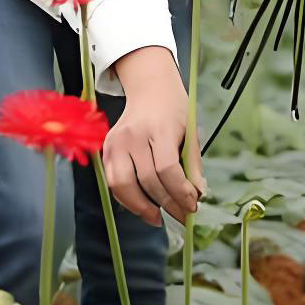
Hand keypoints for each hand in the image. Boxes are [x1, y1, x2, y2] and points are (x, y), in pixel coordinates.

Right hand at [104, 47, 201, 226]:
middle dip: (167, 204)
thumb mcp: (191, 131)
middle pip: (148, 180)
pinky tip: (141, 204)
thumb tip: (197, 194)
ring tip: (157, 217)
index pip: (167, 169)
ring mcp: (116, 142)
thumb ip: (193, 164)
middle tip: (181, 215)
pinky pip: (113, 181)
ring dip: (141, 207)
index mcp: (159, 129)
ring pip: (123, 185)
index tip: (192, 205)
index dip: (180, 193)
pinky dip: (126, 198)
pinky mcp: (107, 148)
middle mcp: (133, 135)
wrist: (150, 88)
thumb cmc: (174, 108)